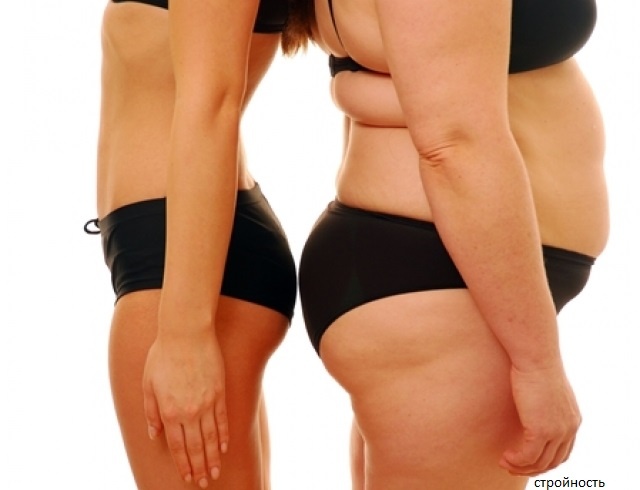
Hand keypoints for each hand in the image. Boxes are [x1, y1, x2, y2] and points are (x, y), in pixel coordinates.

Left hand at [142, 330, 228, 487]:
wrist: (186, 332)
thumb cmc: (163, 355)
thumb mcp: (148, 384)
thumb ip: (151, 412)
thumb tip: (155, 435)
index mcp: (169, 411)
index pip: (178, 446)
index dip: (183, 464)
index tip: (188, 477)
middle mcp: (189, 411)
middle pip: (196, 447)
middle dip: (200, 467)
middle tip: (204, 482)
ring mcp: (207, 402)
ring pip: (211, 437)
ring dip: (213, 457)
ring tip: (215, 471)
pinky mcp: (219, 392)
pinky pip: (222, 419)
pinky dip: (223, 435)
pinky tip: (223, 447)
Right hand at [501, 363, 580, 475]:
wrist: (536, 357)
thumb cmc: (536, 365)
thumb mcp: (547, 388)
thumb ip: (545, 402)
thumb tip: (532, 404)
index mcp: (572, 420)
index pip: (562, 452)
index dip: (544, 460)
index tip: (525, 459)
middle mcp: (569, 428)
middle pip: (552, 461)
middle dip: (532, 468)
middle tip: (513, 466)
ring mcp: (557, 430)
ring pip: (539, 462)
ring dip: (521, 467)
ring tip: (505, 463)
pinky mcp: (541, 429)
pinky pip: (527, 456)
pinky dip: (515, 460)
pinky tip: (504, 457)